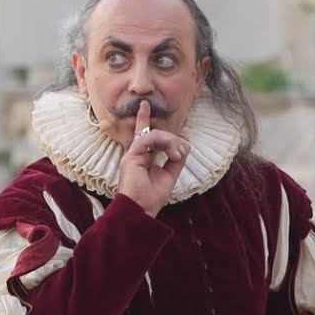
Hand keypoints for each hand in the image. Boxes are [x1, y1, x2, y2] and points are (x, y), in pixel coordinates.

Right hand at [115, 100, 191, 217]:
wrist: (142, 209)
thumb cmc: (152, 197)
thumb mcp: (170, 175)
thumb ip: (176, 160)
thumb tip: (184, 146)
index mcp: (143, 157)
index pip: (144, 134)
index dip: (144, 118)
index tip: (145, 104)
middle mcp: (136, 153)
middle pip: (153, 132)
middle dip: (172, 139)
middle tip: (181, 154)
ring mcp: (132, 154)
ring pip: (153, 134)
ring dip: (170, 142)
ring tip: (177, 155)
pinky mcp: (131, 157)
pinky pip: (146, 139)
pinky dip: (161, 142)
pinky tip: (171, 153)